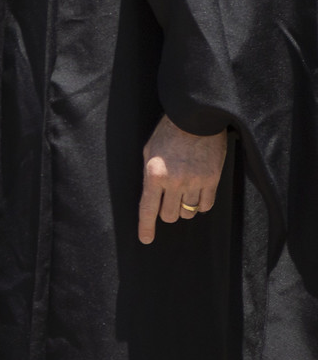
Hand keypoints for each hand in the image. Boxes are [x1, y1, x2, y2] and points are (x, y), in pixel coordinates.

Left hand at [138, 114, 227, 243]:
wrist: (195, 119)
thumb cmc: (167, 133)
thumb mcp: (149, 152)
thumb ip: (150, 176)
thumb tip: (151, 198)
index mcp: (154, 174)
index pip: (147, 209)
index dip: (146, 227)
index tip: (146, 240)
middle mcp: (174, 181)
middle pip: (170, 215)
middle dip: (167, 213)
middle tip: (168, 202)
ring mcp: (195, 182)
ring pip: (189, 212)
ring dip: (184, 208)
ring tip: (183, 193)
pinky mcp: (212, 180)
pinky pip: (206, 205)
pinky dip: (200, 205)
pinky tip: (197, 195)